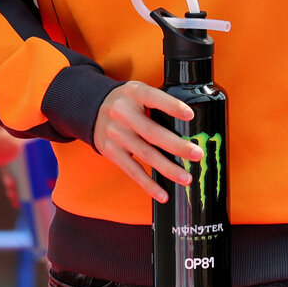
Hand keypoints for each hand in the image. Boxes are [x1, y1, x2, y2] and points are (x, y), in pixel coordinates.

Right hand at [92, 81, 200, 202]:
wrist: (90, 109)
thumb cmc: (125, 102)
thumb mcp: (137, 91)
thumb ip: (157, 101)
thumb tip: (189, 122)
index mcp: (134, 93)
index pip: (153, 98)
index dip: (172, 106)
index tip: (190, 115)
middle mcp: (122, 113)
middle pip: (152, 132)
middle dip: (177, 146)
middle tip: (197, 154)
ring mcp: (116, 134)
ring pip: (145, 154)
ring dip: (168, 169)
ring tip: (186, 178)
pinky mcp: (111, 152)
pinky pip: (132, 170)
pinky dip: (148, 184)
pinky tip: (163, 194)